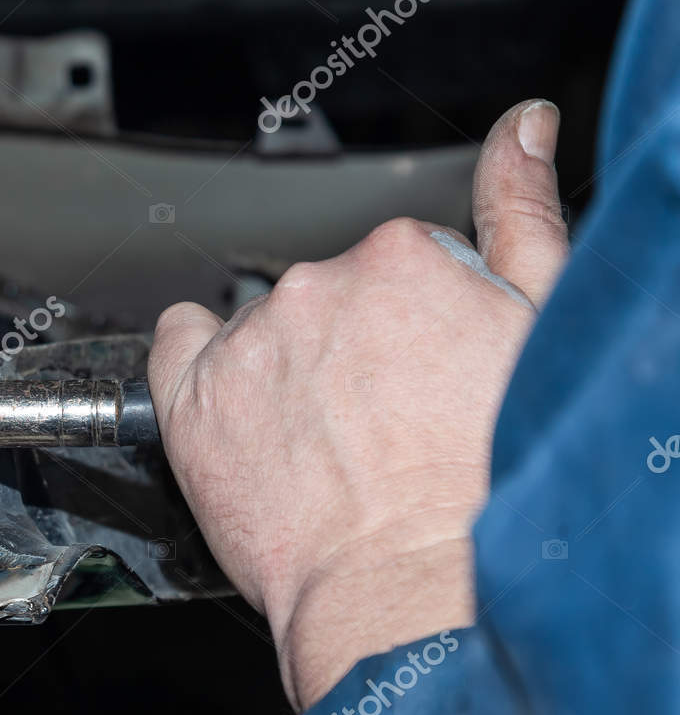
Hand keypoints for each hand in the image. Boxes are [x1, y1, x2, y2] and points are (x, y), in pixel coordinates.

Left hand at [149, 100, 569, 708]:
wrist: (415, 587)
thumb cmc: (487, 485)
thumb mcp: (539, 327)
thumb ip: (524, 213)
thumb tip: (525, 127)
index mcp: (404, 256)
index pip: (396, 267)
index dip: (415, 330)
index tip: (423, 380)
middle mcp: (316, 287)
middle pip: (326, 300)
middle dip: (351, 349)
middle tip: (381, 425)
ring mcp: (248, 343)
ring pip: (260, 332)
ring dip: (284, 370)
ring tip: (324, 445)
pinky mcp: (191, 401)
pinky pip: (174, 344)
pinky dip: (195, 363)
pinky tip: (234, 406)